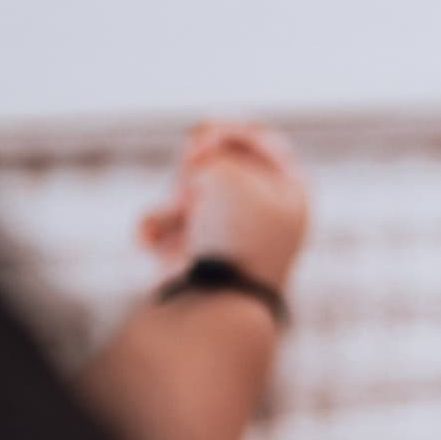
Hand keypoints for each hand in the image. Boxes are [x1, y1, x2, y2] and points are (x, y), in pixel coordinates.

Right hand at [139, 120, 309, 294]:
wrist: (215, 309)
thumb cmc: (233, 238)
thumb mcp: (229, 176)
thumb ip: (213, 155)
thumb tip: (196, 175)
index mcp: (291, 193)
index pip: (259, 139)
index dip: (225, 130)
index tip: (201, 136)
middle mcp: (264, 213)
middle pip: (219, 163)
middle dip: (196, 168)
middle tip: (190, 174)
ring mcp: (228, 235)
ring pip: (186, 192)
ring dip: (172, 201)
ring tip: (177, 218)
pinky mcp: (194, 255)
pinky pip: (166, 224)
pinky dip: (155, 227)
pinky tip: (149, 242)